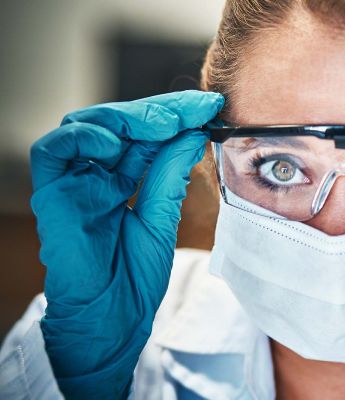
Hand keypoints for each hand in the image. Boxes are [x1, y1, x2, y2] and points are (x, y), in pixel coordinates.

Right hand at [30, 90, 223, 398]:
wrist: (115, 317)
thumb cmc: (135, 275)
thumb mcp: (163, 216)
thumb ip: (170, 174)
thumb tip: (192, 132)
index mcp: (123, 178)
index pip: (146, 133)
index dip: (176, 115)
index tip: (210, 105)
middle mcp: (96, 174)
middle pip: (120, 123)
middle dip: (158, 110)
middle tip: (193, 108)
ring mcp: (74, 182)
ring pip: (86, 125)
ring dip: (127, 117)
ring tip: (164, 123)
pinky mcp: (52, 195)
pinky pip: (53, 151)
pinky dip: (83, 138)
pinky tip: (115, 144)